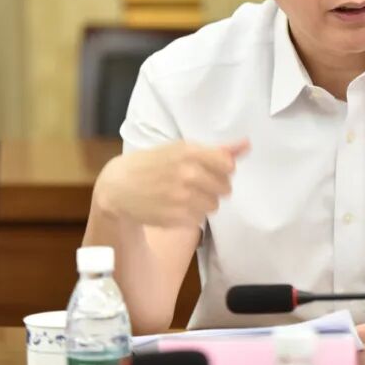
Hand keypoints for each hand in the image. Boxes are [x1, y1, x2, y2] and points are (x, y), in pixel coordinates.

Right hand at [95, 140, 248, 228]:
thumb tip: (247, 144)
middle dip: (214, 187)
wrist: (118, 186)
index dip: (223, 170)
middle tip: (197, 184)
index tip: (213, 170)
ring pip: (213, 206)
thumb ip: (217, 150)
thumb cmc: (152, 163)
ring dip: (203, 202)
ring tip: (185, 196)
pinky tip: (175, 206)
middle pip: (225, 188)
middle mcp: (187, 174)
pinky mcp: (175, 218)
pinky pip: (198, 219)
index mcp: (189, 152)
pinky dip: (190, 215)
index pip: (228, 165)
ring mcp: (181, 198)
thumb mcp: (180, 149)